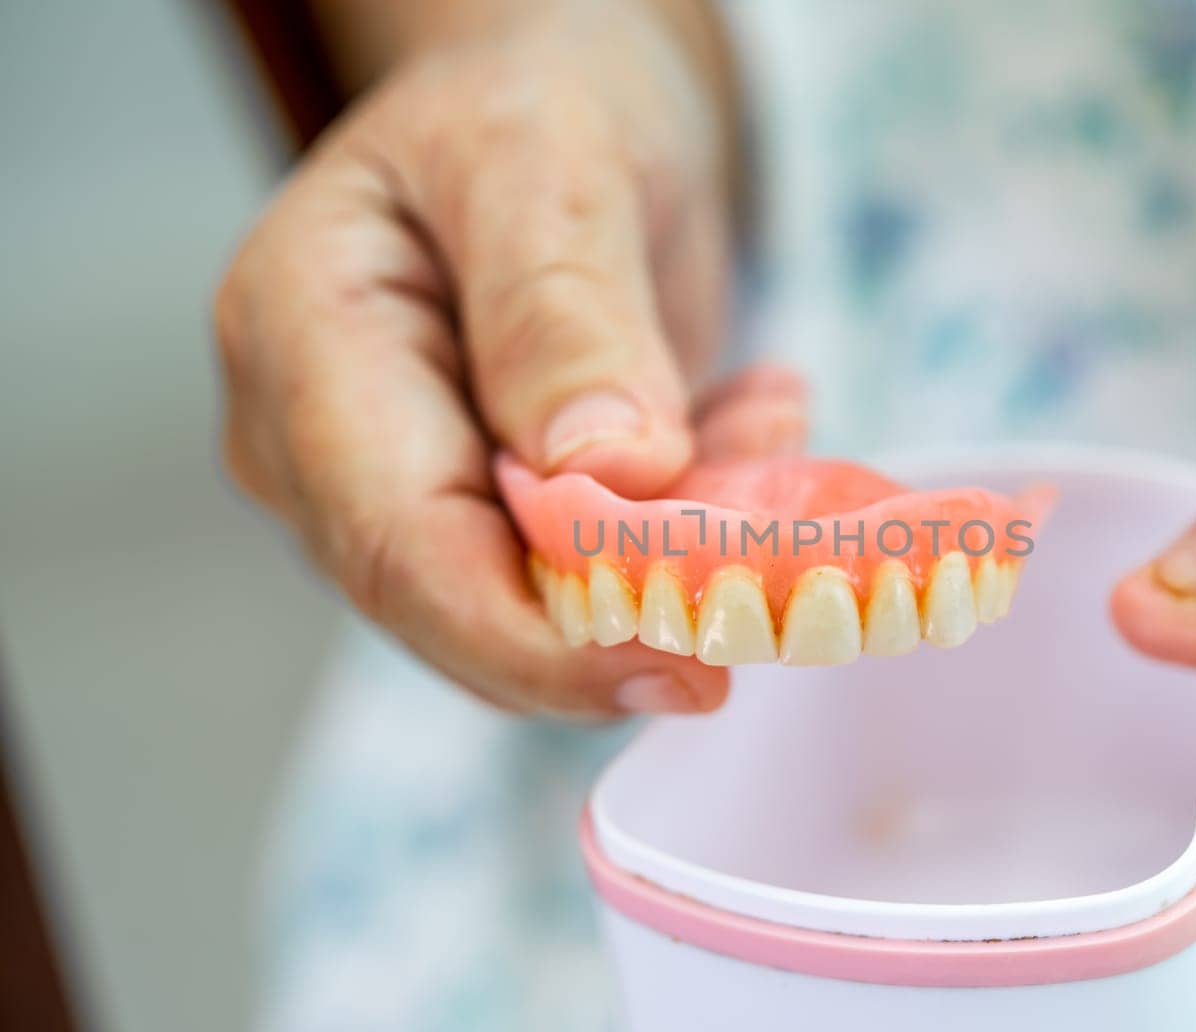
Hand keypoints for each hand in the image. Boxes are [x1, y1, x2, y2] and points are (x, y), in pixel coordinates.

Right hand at [214, 4, 803, 715]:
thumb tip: (605, 474)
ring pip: (537, 605)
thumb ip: (564, 312)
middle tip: (784, 570)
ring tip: (766, 427)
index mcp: (306, 337)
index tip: (687, 664)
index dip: (538, 640)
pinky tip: (749, 425)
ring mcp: (394, 482)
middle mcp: (321, 439)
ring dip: (676, 555)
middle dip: (627, 618)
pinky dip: (685, 528)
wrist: (561, 98)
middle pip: (461, 605)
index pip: (401, 547)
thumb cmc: (542, 96)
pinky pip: (582, 574)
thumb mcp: (555, 158)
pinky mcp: (476, 507)